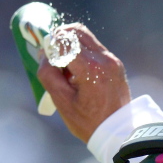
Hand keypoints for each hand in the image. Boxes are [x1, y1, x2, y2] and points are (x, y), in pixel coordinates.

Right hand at [36, 23, 131, 143]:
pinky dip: (81, 53)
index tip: (45, 59)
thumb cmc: (89, 122)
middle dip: (60, 38)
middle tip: (52, 55)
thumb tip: (44, 55)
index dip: (50, 46)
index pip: (65, 40)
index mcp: (91, 69)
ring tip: (65, 67)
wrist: (119, 132)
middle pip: (77, 31)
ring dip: (71, 45)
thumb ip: (49, 75)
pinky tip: (76, 72)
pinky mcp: (115, 64)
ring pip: (86, 38)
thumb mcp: (62, 101)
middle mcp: (105, 59)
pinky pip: (94, 49)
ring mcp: (112, 60)